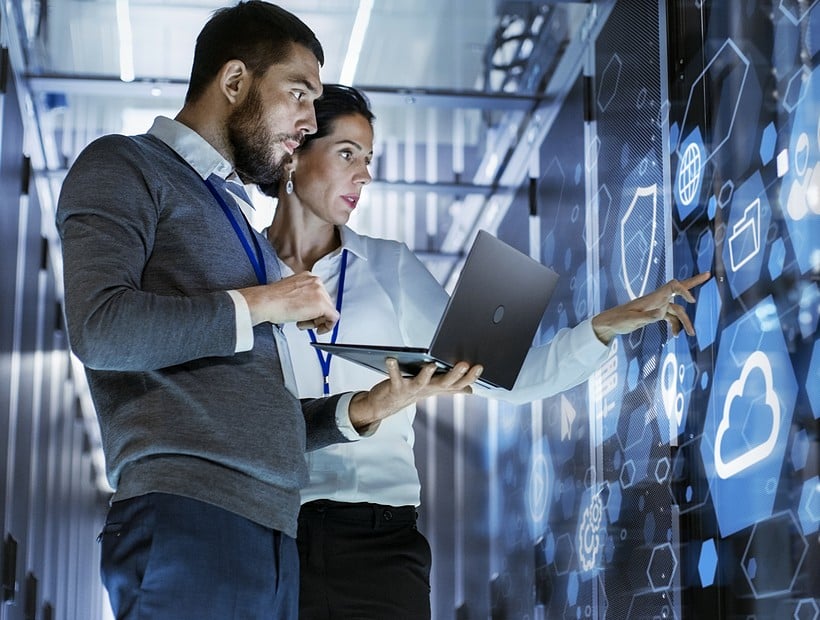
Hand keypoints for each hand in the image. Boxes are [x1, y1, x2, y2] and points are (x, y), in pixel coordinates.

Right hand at [237, 272, 338, 332]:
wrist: (266, 302)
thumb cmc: (272, 300)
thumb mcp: (290, 292)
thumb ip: (302, 295)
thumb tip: (308, 306)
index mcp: (308, 277)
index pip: (319, 294)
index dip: (314, 308)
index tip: (309, 314)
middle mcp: (316, 282)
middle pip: (326, 302)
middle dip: (316, 315)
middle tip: (305, 321)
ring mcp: (320, 292)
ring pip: (329, 310)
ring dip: (317, 321)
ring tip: (303, 322)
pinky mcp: (322, 305)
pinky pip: (333, 318)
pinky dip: (327, 327)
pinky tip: (318, 329)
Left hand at [348, 358, 482, 430]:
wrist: (386, 405)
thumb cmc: (411, 391)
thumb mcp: (433, 389)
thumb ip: (451, 387)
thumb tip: (470, 389)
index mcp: (437, 387)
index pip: (458, 384)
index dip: (469, 377)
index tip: (480, 367)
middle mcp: (427, 389)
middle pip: (444, 383)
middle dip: (455, 375)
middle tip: (464, 364)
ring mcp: (411, 389)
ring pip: (421, 382)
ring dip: (426, 374)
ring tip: (431, 364)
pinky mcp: (395, 387)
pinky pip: (394, 377)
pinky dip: (393, 368)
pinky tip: (391, 358)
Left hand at [591, 272, 710, 343]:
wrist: (610, 323)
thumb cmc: (619, 320)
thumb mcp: (632, 320)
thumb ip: (647, 317)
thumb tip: (661, 314)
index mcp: (653, 297)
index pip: (672, 286)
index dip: (684, 290)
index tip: (691, 301)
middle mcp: (657, 299)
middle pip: (678, 289)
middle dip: (693, 282)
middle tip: (708, 274)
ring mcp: (657, 306)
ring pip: (677, 310)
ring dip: (685, 321)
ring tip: (691, 334)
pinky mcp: (655, 314)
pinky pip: (670, 317)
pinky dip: (675, 325)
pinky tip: (675, 335)